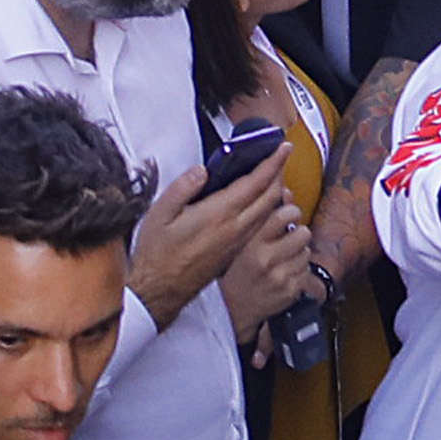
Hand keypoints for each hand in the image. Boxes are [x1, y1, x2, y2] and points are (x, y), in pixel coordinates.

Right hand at [129, 147, 294, 329]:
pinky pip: (261, 226)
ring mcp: (238, 242)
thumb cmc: (157, 254)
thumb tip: (203, 171)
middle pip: (270, 197)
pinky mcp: (236, 252)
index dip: (273, 163)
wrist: (160, 291)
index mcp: (219, 215)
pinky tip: (262, 204)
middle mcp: (235, 229)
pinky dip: (268, 210)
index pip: (256, 183)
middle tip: (282, 157)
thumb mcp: (160, 214)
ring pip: (268, 213)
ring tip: (275, 176)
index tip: (284, 148)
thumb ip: (183, 188)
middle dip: (279, 174)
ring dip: (276, 192)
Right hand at [218, 195, 310, 352]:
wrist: (232, 308)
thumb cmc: (235, 270)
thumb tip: (285, 191)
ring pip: (306, 251)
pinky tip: (284, 271)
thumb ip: (264, 215)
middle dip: (298, 232)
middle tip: (288, 236)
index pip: (282, 216)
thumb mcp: (241, 241)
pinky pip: (306, 270)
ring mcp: (280, 278)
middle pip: (302, 233)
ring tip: (284, 256)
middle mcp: (266, 261)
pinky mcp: (291, 291)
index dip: (291, 210)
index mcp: (251, 244)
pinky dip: (299, 269)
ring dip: (299, 251)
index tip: (290, 212)